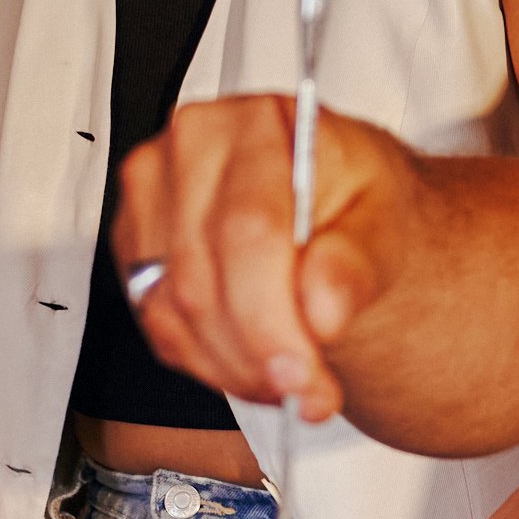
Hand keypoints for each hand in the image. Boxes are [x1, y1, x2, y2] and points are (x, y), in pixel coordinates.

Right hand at [110, 98, 419, 423]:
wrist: (329, 204)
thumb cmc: (353, 199)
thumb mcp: (384, 220)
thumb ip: (357, 262)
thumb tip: (322, 308)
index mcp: (254, 124)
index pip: (246, 230)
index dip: (270, 316)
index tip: (304, 373)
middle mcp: (187, 151)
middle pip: (203, 279)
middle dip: (257, 355)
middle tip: (309, 394)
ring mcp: (150, 200)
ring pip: (172, 313)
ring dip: (234, 369)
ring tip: (292, 382)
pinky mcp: (134, 250)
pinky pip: (158, 327)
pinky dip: (209, 364)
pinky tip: (254, 365)